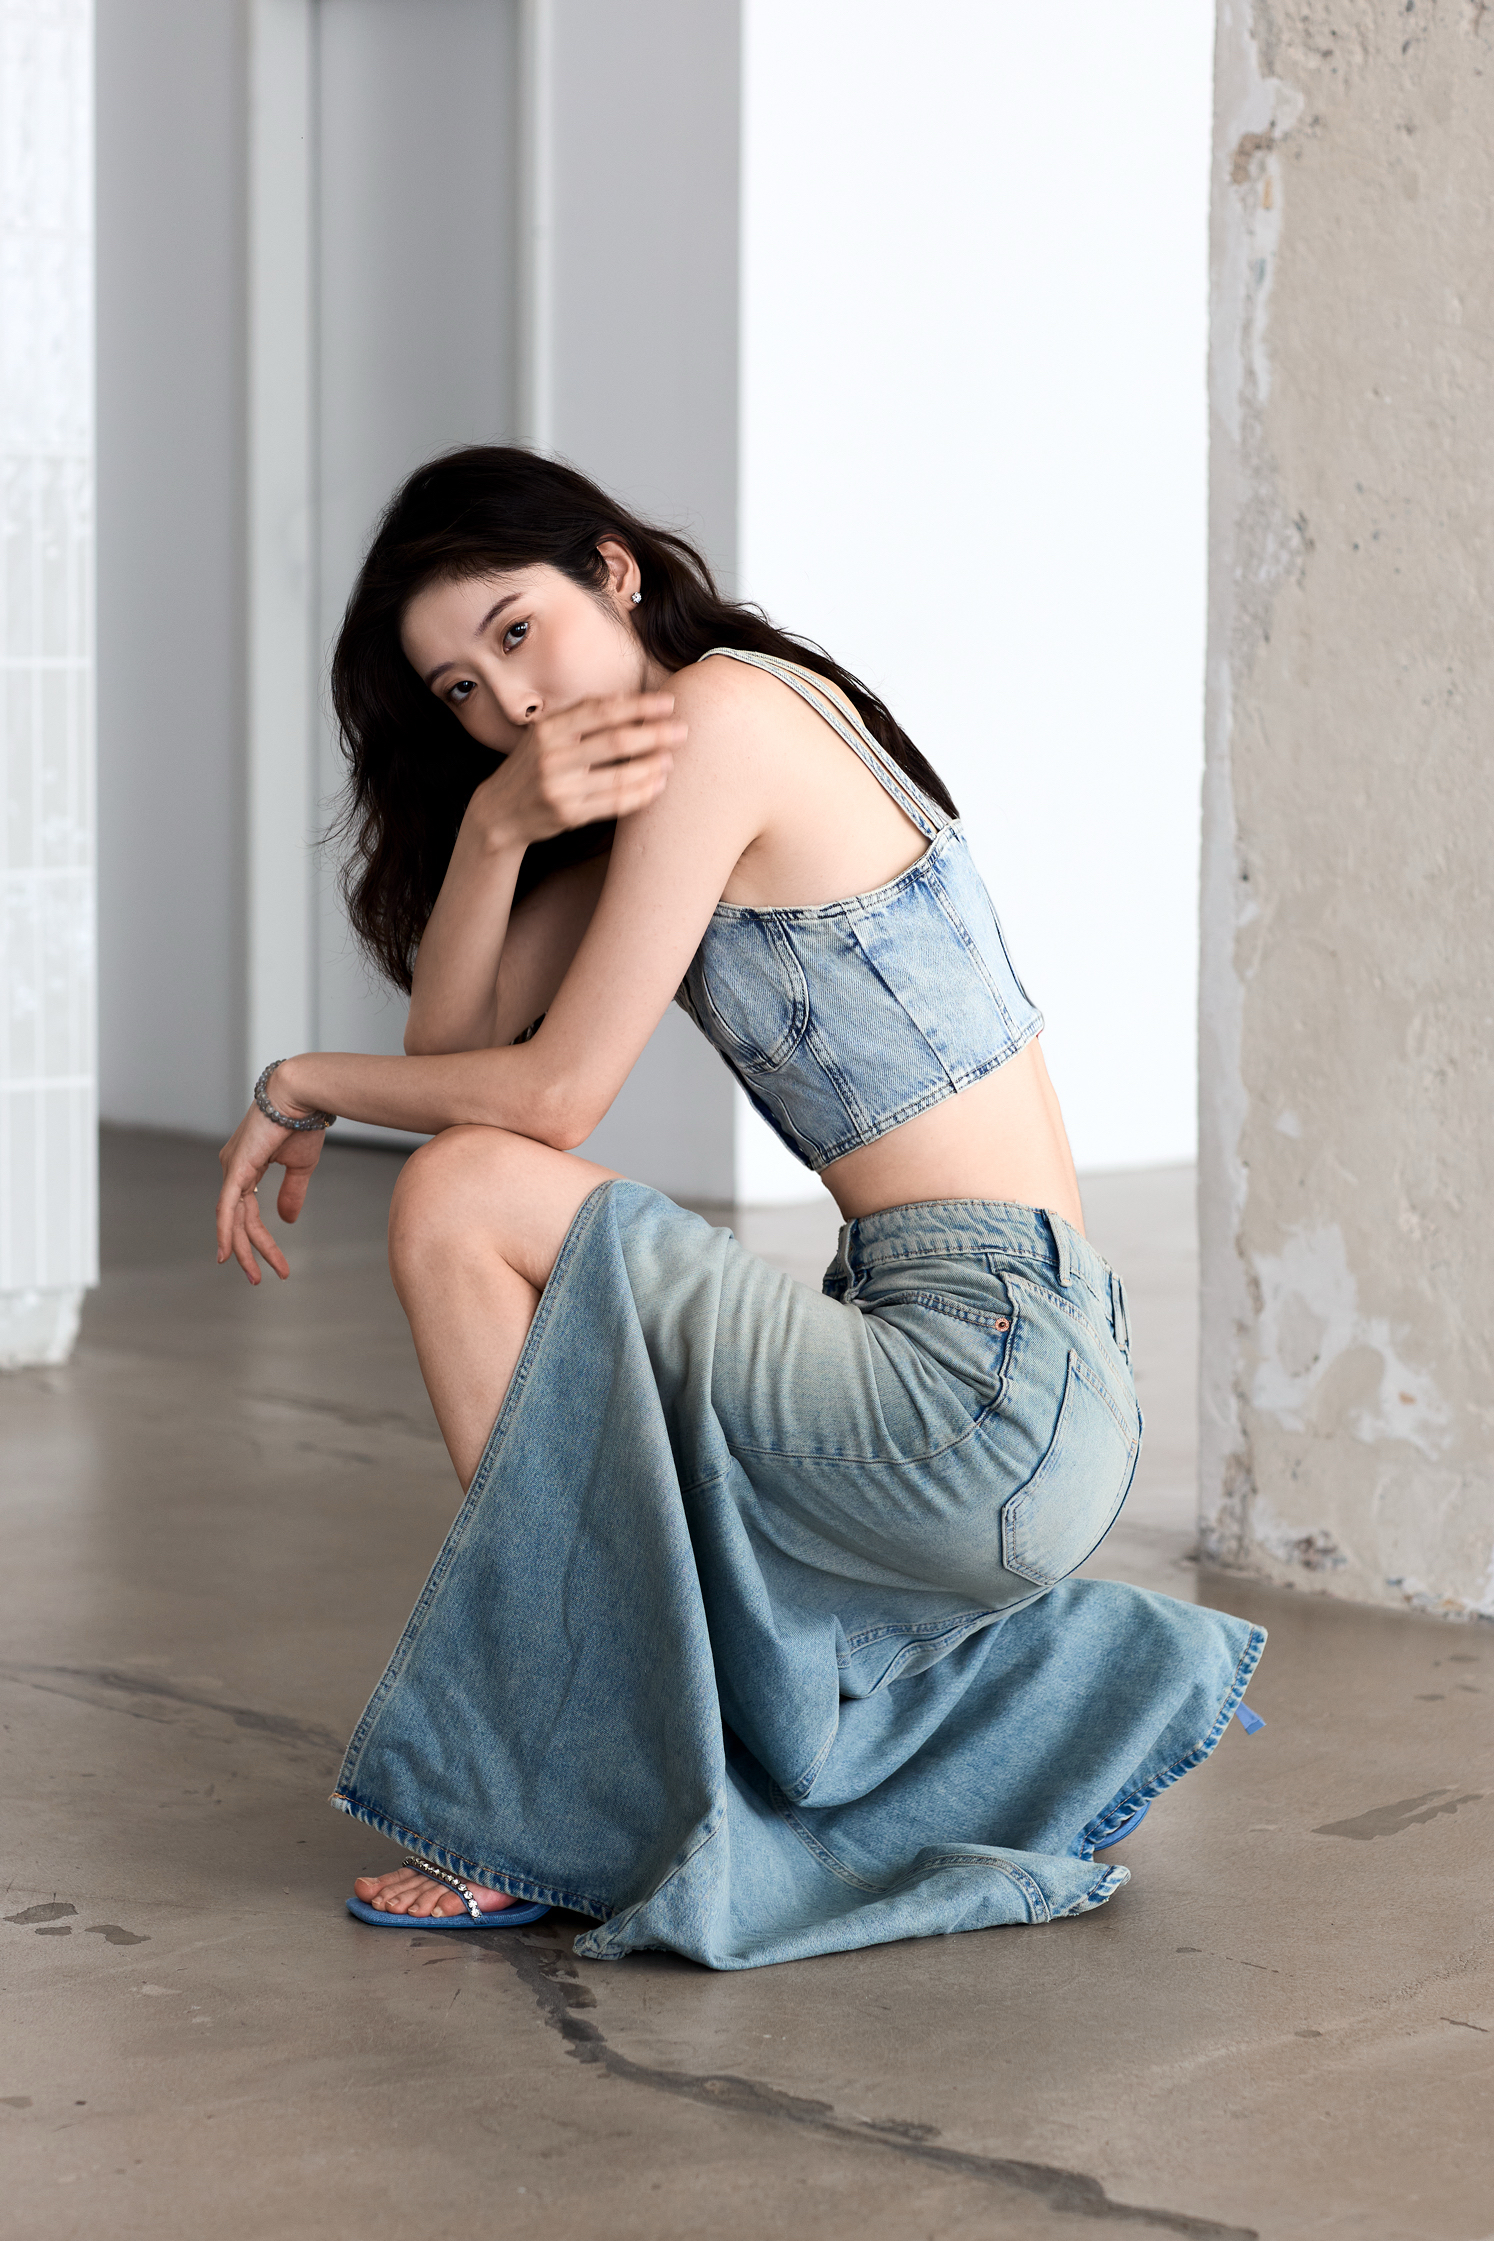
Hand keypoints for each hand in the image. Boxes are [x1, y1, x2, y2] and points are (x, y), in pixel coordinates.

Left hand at [215, 1100, 326, 1283]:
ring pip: (232, 1220)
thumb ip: (292, 1194)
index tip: (278, 1266)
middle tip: (257, 1280)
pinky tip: (226, 1254)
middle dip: (248, 1252)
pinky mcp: (235, 1169)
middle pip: (237, 1221)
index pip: (249, 1213)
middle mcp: (232, 1169)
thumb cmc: (303, 1123)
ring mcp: (231, 1169)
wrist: (302, 1096)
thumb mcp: (300, 1167)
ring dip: (242, 1250)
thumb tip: (287, 1221)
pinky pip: (226, 1207)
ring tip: (254, 1276)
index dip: (262, 1241)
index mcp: (246, 1167)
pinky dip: (225, 1231)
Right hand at [471, 692, 683, 848]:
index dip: (638, 706)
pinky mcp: (569, 815)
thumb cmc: (531, 767)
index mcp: (548, 729)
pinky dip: (641, 794)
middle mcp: (552, 756)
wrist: (498, 812)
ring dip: (653, 767)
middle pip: (616, 742)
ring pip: (620, 776)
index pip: (601, 711)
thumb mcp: (546, 735)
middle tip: (682, 731)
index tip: (668, 703)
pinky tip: (657, 785)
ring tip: (671, 760)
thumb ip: (580, 717)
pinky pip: (615, 804)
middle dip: (655, 735)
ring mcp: (560, 788)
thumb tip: (626, 699)